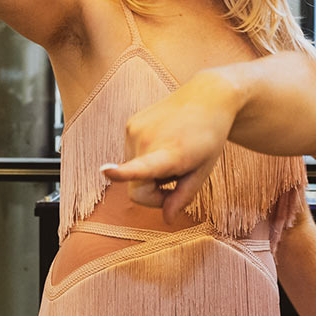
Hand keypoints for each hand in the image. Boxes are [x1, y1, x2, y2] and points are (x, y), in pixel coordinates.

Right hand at [102, 72, 238, 222]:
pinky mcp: (130, 124)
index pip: (143, 166)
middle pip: (137, 189)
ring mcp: (135, 130)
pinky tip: (165, 142)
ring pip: (132, 172)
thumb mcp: (203, 171)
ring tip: (172, 153)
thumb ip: (184, 197)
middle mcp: (148, 140)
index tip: (106, 171)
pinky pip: (132, 156)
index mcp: (171, 153)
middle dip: (155, 193)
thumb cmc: (209, 137)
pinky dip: (146, 157)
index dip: (123, 172)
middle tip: (179, 179)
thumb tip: (166, 218)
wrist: (208, 98)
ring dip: (151, 173)